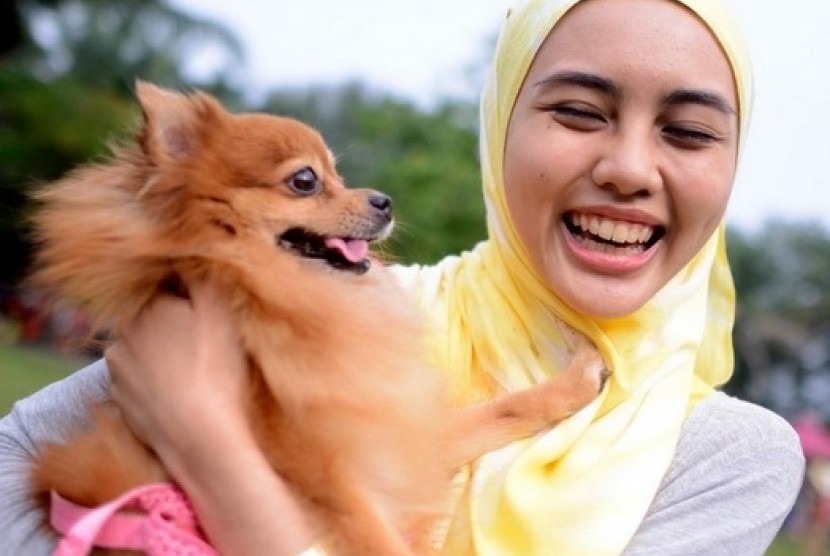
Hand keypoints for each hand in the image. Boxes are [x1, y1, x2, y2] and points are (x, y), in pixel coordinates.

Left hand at [106, 280, 248, 461]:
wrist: (198, 435)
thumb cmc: (215, 369)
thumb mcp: (221, 312)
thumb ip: (203, 277)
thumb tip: (190, 253)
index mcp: (151, 306)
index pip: (169, 288)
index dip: (191, 299)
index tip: (210, 315)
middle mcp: (125, 331)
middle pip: (153, 318)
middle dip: (173, 324)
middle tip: (204, 343)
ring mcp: (117, 369)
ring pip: (143, 349)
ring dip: (161, 354)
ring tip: (192, 372)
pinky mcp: (119, 399)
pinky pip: (138, 381)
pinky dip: (154, 383)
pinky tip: (178, 394)